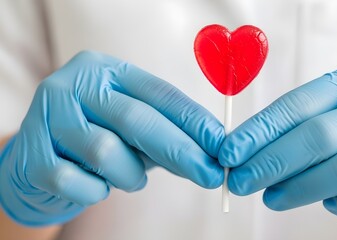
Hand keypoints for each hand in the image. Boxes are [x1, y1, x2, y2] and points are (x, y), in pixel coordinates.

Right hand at [0, 51, 223, 225]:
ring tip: (131, 177)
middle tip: (209, 175)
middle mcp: (74, 84)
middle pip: (137, 119)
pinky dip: (95, 191)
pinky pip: (76, 181)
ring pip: (107, 152)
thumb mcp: (133, 130)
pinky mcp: (30, 153)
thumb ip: (167, 136)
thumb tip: (212, 154)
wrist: (37, 159)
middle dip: (181, 151)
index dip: (194, 121)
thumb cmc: (97, 138)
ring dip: (130, 175)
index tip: (221, 144)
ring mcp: (48, 116)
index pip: (159, 94)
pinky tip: (96, 185)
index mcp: (106, 71)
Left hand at [219, 62, 336, 236]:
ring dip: (300, 188)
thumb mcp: (335, 114)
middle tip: (241, 182)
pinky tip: (328, 203)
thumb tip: (243, 154)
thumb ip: (296, 128)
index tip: (229, 153)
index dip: (259, 131)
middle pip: (319, 136)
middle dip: (272, 163)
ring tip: (271, 197)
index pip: (299, 105)